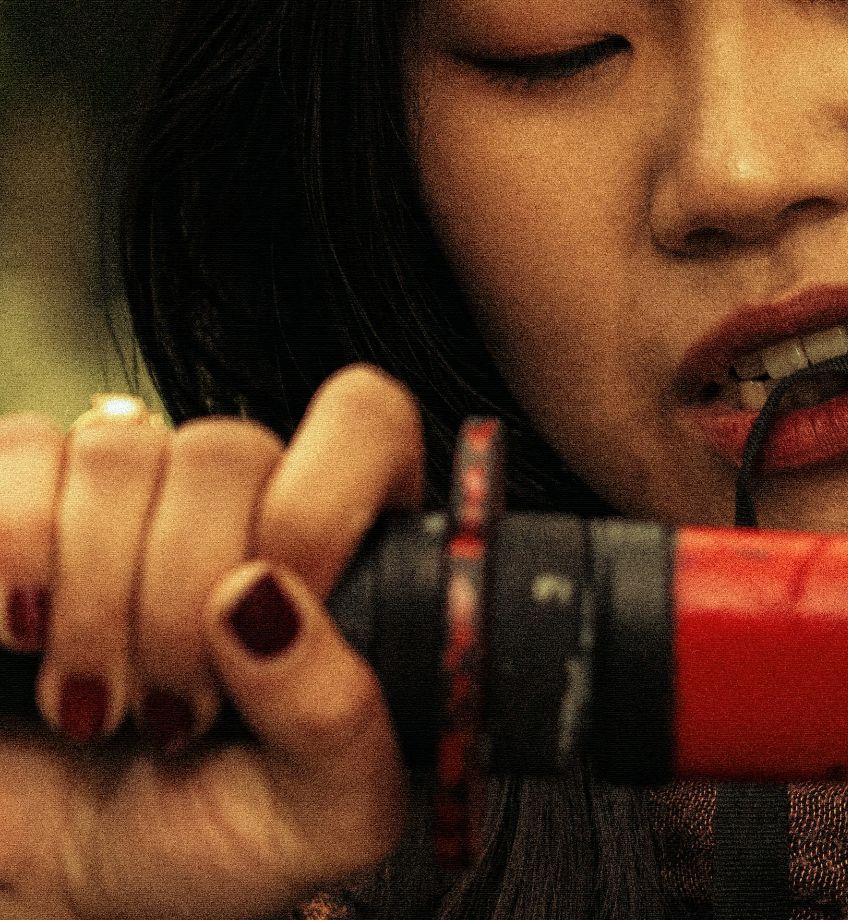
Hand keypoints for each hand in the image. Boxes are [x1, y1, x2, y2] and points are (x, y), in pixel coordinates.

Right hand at [0, 365, 421, 919]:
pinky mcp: (17, 502)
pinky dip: (12, 560)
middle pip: (227, 450)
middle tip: (176, 709)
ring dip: (96, 600)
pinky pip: (18, 457)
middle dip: (185, 599)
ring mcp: (127, 495)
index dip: (319, 501)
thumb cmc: (213, 841)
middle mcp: (246, 501)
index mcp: (352, 550)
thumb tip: (268, 599)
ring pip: (117, 453)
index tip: (276, 608)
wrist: (65, 880)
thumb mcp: (323, 816)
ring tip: (104, 699)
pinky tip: (25, 637)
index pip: (365, 421)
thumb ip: (338, 716)